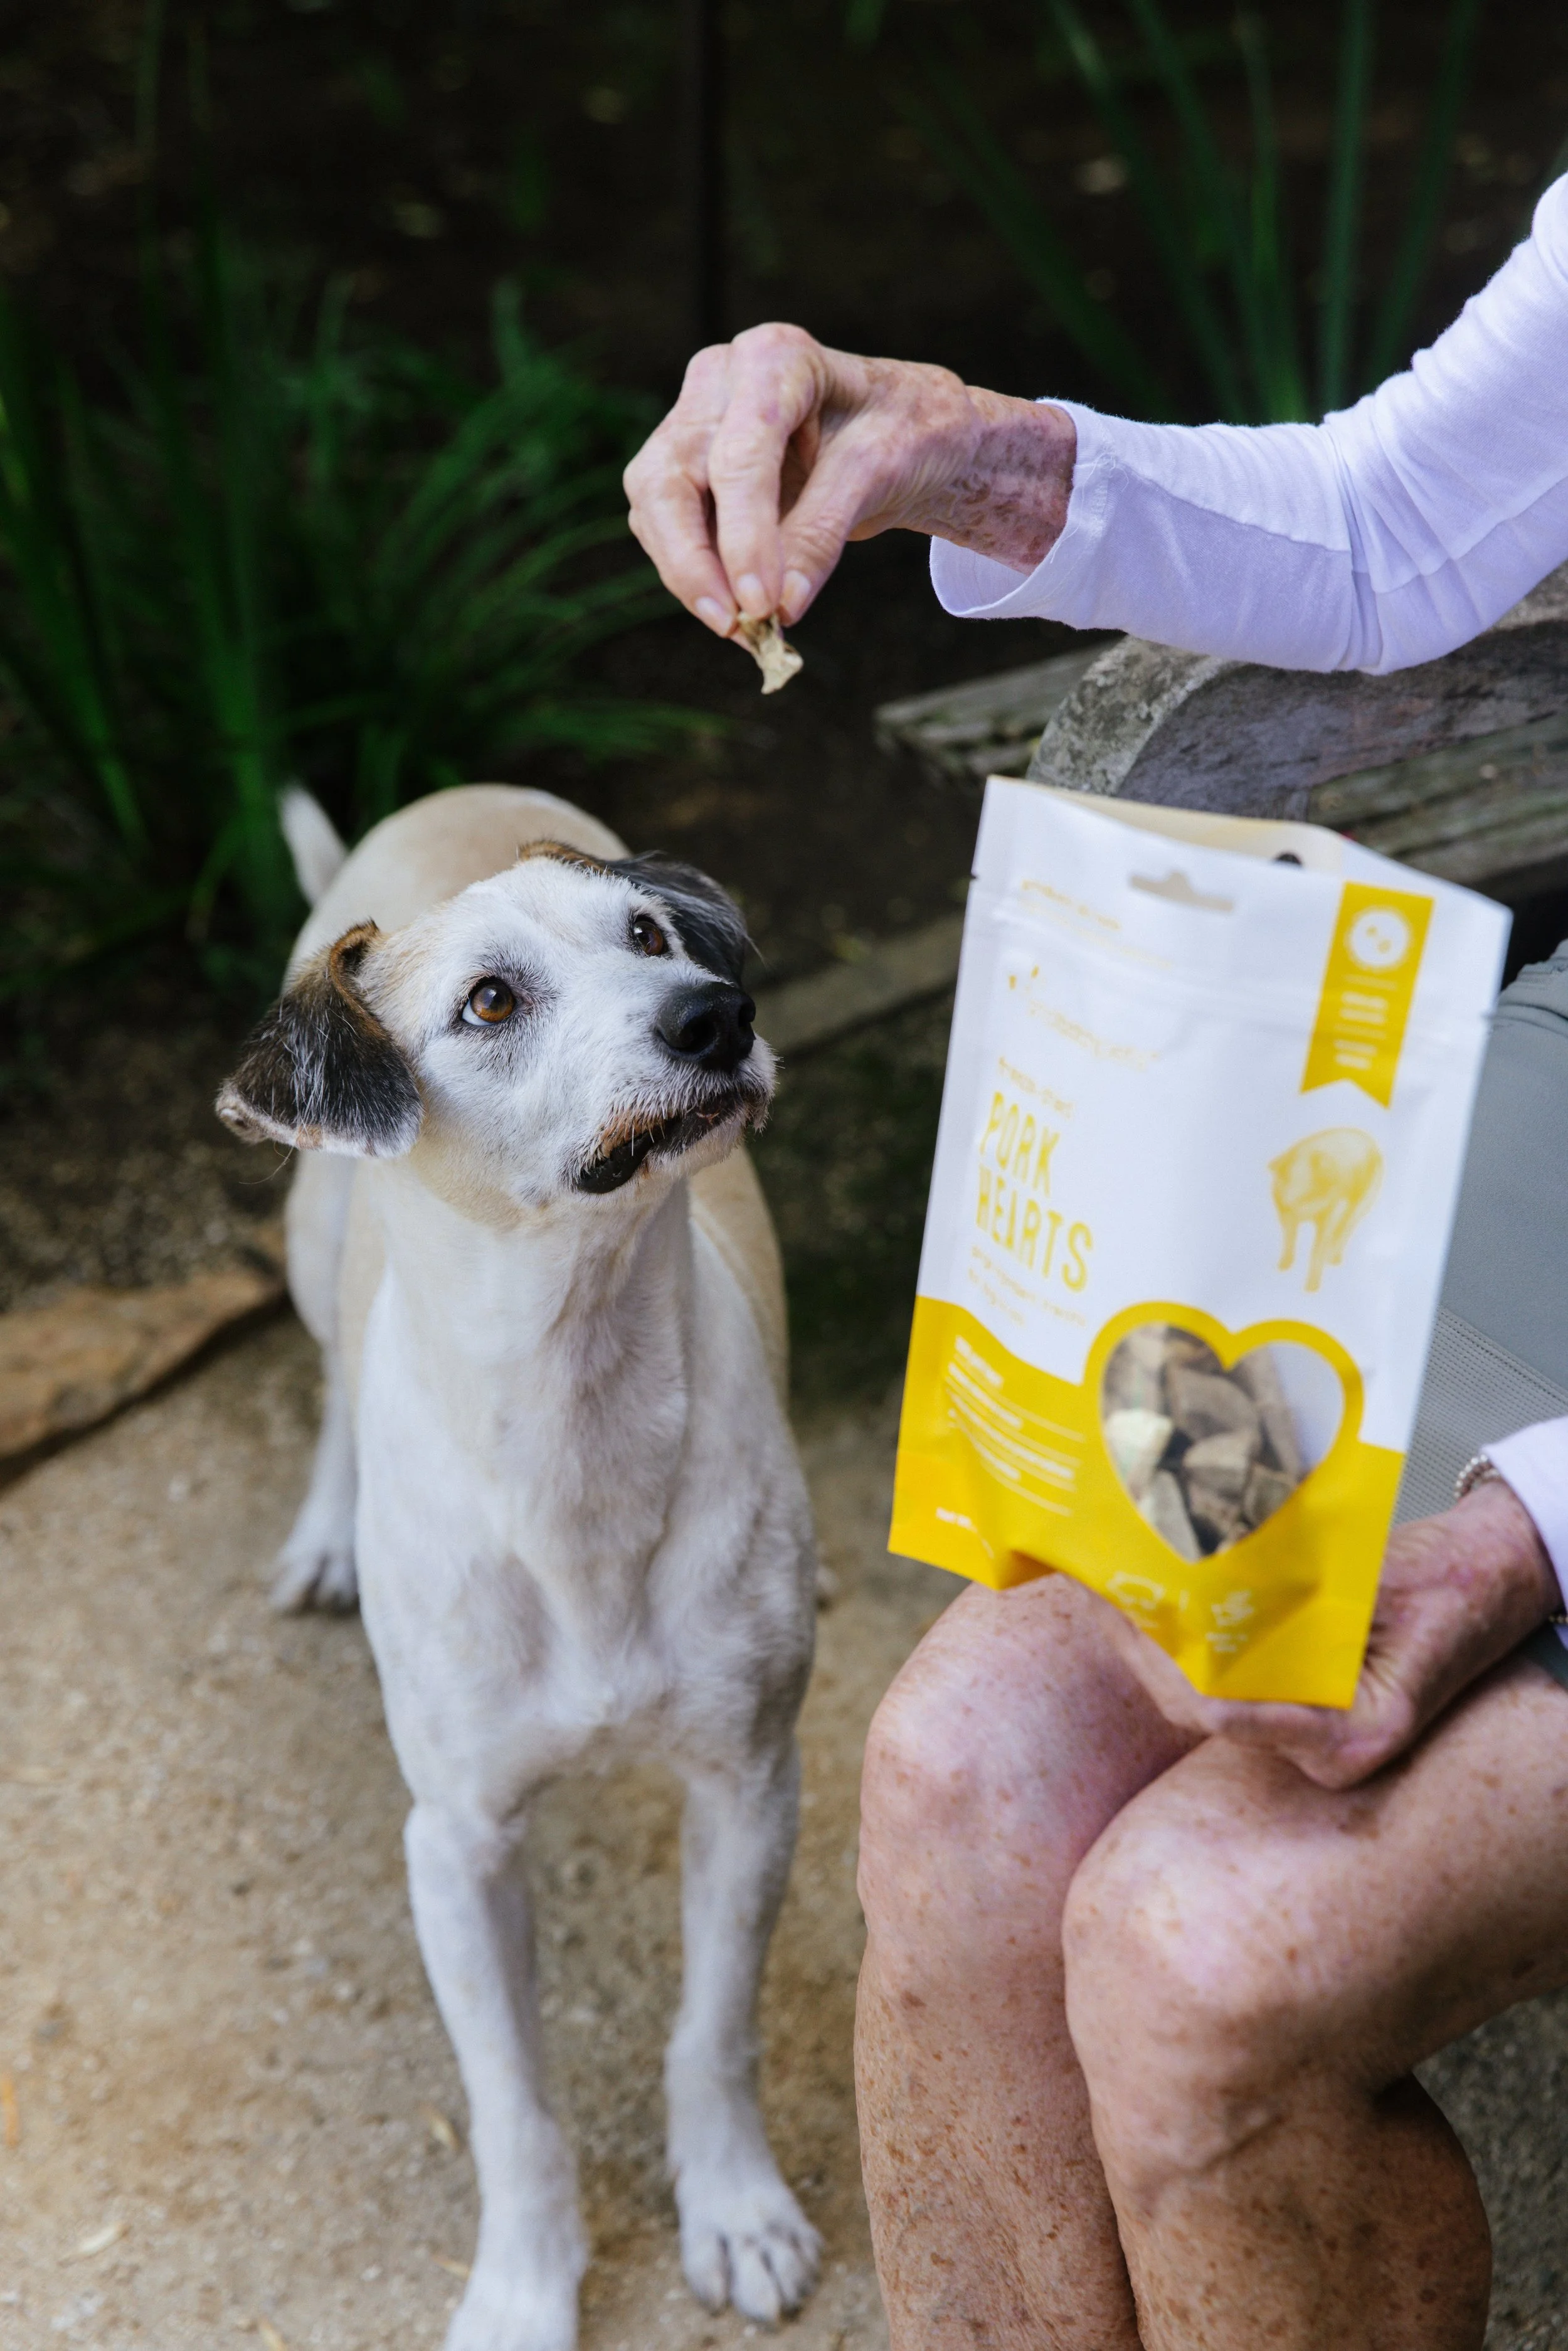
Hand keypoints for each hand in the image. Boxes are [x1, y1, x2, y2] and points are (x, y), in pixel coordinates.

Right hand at [623, 322, 1075, 636]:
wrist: (906, 430)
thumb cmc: (903, 433)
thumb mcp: (877, 474)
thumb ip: (822, 532)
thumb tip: (779, 606)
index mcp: (774, 357)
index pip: (740, 456)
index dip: (744, 537)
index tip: (761, 605)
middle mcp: (720, 379)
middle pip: (669, 478)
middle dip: (693, 562)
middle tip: (734, 625)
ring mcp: (695, 419)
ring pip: (655, 506)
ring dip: (690, 576)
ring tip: (743, 630)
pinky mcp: (687, 465)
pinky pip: (667, 527)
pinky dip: (697, 574)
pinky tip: (737, 612)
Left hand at [1103, 1478, 1560, 1789]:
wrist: (1493, 1577)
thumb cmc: (1447, 1581)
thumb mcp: (1371, 1580)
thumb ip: (1290, 1594)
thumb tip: (1191, 1561)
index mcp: (1351, 1737)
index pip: (1220, 1713)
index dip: (1163, 1660)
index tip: (1122, 1609)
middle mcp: (1325, 1754)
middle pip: (1197, 1710)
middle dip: (1142, 1648)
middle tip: (1099, 1585)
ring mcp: (1309, 1737)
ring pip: (1202, 1699)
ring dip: (1156, 1645)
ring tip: (1112, 1585)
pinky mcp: (1299, 1709)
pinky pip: (1225, 1686)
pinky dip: (1189, 1645)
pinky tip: (1156, 1601)